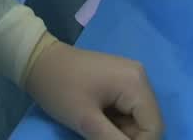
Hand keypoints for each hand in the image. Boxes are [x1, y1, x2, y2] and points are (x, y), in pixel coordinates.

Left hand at [24, 41, 163, 138]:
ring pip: (138, 119)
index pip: (154, 128)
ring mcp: (130, 76)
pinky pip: (128, 110)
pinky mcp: (120, 80)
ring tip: (96, 129)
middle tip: (99, 136)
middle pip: (148, 123)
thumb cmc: (61, 89)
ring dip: (121, 133)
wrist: (39, 61)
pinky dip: (117, 123)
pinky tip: (98, 121)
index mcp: (135, 82)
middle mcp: (139, 76)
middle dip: (128, 139)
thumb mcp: (88, 122)